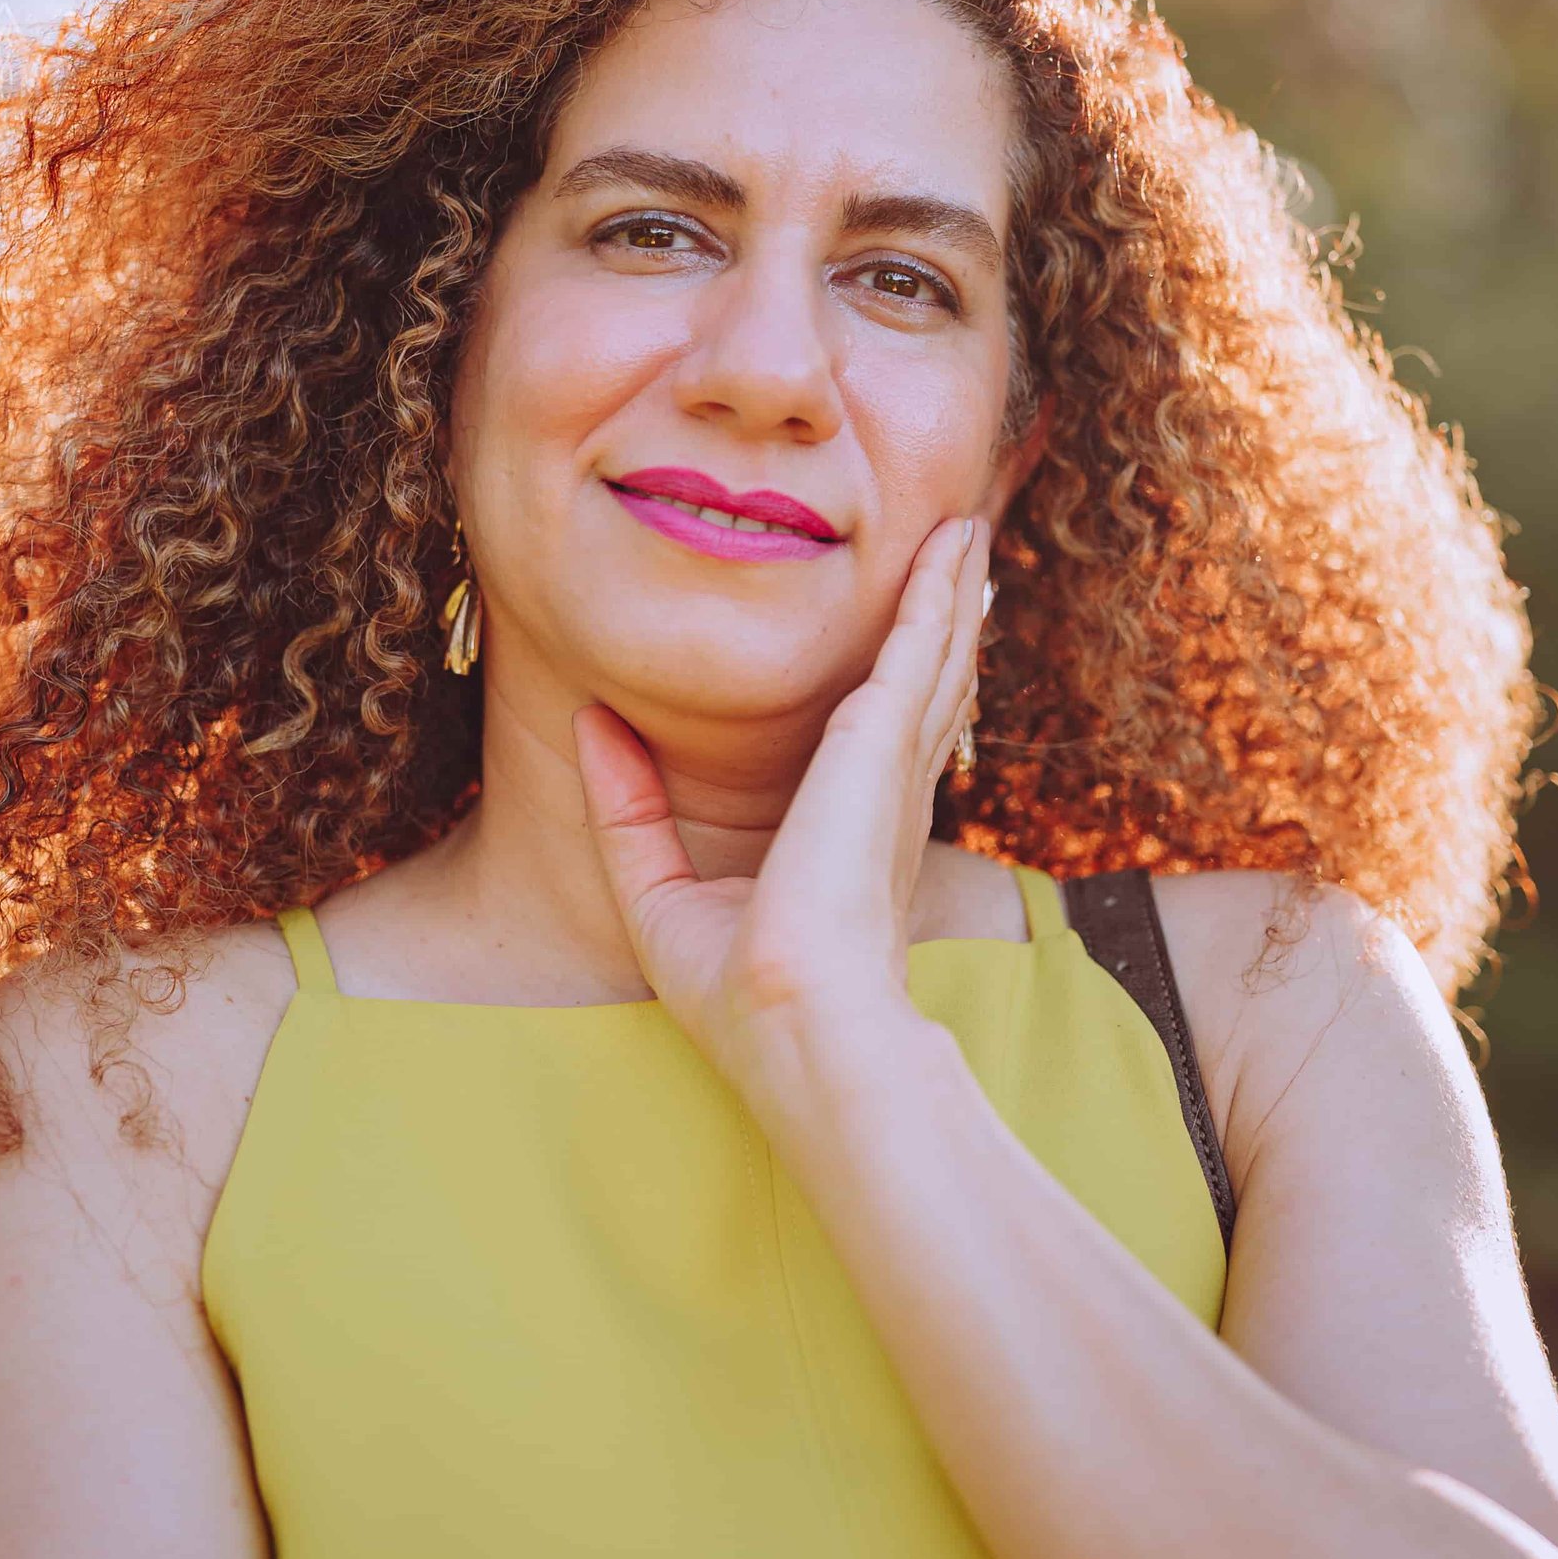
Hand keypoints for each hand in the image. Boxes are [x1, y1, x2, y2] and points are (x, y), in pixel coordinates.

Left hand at [570, 514, 989, 1097]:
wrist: (795, 1022)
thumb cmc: (741, 994)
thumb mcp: (656, 894)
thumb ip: (626, 809)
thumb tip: (591, 722)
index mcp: (847, 840)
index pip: (876, 747)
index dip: (893, 696)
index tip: (906, 647)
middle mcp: (885, 799)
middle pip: (922, 688)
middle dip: (941, 624)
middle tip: (959, 558)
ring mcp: (892, 768)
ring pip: (934, 656)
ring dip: (951, 593)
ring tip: (966, 536)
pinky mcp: (881, 741)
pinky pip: (919, 645)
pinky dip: (939, 592)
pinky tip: (954, 545)